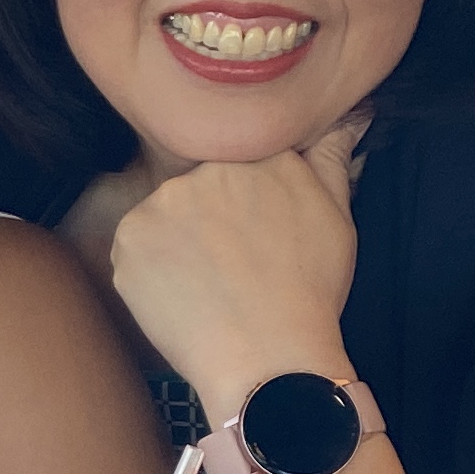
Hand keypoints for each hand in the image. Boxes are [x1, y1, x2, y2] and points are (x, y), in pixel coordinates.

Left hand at [105, 116, 365, 409]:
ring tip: (208, 284)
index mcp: (259, 156)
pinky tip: (182, 295)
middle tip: (231, 266)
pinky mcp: (129, 239)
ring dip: (177, 243)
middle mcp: (207, 168)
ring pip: (163, 216)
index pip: (237, 163)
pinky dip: (151, 270)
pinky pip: (135, 248)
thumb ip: (330, 159)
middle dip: (208, 219)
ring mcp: (162, 202)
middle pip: (197, 187)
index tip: (251, 236)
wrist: (268, 356)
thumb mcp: (336, 217)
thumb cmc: (310, 291)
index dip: (242, 204)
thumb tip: (346, 116)